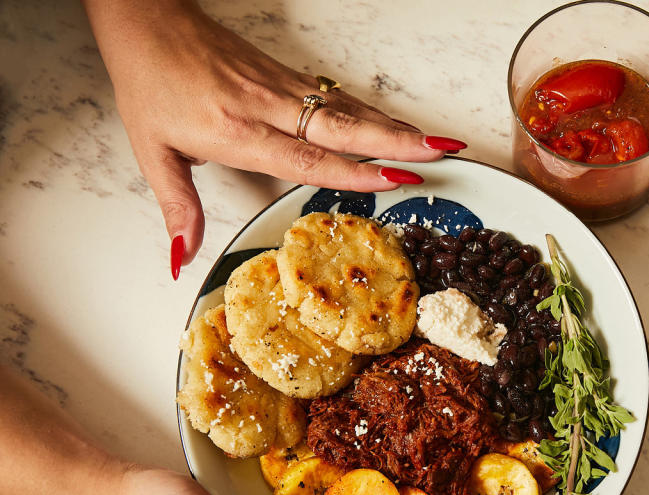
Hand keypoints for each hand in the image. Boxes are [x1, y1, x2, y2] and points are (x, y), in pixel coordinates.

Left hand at [82, 0, 466, 272]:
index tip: (396, 179)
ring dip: (396, 126)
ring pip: (349, 109)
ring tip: (438, 142)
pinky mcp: (287, 77)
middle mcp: (267, 108)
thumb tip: (185, 258)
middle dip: (397, 142)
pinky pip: (339, 98)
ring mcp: (282, 89)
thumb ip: (178, 207)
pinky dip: (375, 113)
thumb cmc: (151, 85)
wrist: (149, 22)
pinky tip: (397, 124)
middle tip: (441, 154)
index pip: (306, 156)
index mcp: (236, 131)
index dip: (354, 170)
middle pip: (343, 127)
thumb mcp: (154, 151)